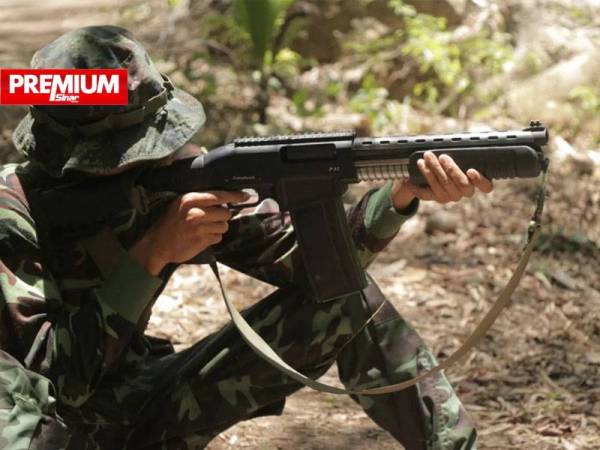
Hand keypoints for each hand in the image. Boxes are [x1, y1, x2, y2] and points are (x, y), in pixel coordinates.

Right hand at [130, 190, 248, 274]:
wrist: (157, 245)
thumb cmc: (169, 223)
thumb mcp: (180, 205)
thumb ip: (199, 200)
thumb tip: (223, 201)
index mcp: (190, 199)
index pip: (219, 195)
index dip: (235, 196)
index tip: (246, 196)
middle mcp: (196, 212)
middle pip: (225, 213)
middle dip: (222, 217)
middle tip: (210, 220)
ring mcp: (199, 227)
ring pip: (223, 226)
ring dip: (217, 229)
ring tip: (203, 230)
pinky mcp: (202, 241)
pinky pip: (218, 238)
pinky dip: (213, 238)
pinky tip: (201, 238)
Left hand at [391, 151, 493, 209]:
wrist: (432, 175)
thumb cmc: (450, 161)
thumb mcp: (458, 155)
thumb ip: (462, 152)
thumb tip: (460, 140)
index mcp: (476, 181)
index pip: (486, 186)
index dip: (480, 180)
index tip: (471, 170)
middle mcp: (465, 191)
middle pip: (462, 184)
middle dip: (451, 169)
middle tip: (442, 157)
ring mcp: (451, 196)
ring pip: (443, 186)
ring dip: (433, 170)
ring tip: (425, 158)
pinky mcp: (437, 198)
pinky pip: (428, 193)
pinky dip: (420, 183)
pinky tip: (415, 174)